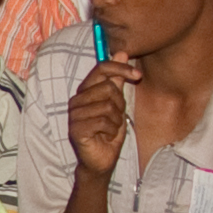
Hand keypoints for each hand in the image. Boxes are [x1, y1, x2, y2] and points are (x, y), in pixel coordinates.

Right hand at [64, 52, 139, 177]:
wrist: (101, 160)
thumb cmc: (108, 132)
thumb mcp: (117, 103)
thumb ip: (117, 79)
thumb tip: (121, 52)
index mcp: (85, 91)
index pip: (101, 69)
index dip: (120, 68)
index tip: (138, 75)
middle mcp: (77, 100)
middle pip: (108, 88)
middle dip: (120, 104)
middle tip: (116, 118)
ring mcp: (75, 115)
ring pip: (108, 106)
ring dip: (116, 120)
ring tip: (110, 129)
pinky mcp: (76, 129)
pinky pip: (103, 121)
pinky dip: (111, 130)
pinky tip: (106, 136)